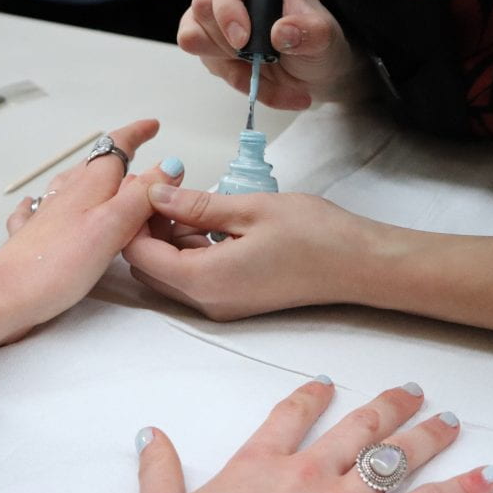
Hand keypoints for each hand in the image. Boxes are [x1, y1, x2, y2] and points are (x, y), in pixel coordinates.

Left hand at [0, 120, 185, 359]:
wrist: (4, 296)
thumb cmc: (59, 263)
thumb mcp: (111, 226)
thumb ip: (141, 195)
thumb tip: (169, 165)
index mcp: (89, 187)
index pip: (116, 148)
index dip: (135, 134)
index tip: (153, 126)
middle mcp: (67, 194)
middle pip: (96, 165)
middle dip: (120, 157)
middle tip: (141, 156)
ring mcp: (47, 215)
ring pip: (72, 184)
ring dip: (92, 176)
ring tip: (107, 180)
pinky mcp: (33, 238)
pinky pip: (41, 209)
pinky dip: (47, 201)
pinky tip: (38, 204)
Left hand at [122, 185, 400, 320]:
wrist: (358, 264)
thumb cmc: (315, 236)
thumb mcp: (249, 208)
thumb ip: (195, 205)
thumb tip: (154, 194)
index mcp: (205, 279)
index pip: (140, 254)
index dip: (134, 219)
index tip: (145, 187)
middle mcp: (207, 301)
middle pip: (149, 268)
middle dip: (148, 230)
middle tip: (167, 191)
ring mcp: (222, 305)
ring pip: (171, 272)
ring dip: (171, 239)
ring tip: (194, 202)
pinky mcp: (236, 300)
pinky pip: (195, 277)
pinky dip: (191, 249)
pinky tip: (213, 222)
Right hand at [136, 379, 492, 492]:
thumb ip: (160, 474)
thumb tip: (152, 435)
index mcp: (262, 468)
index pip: (289, 418)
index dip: (307, 396)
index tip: (323, 382)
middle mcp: (312, 478)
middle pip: (360, 431)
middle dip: (391, 409)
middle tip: (417, 394)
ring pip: (400, 466)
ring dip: (432, 445)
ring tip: (458, 428)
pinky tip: (485, 486)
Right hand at [178, 0, 372, 108]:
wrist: (312, 70)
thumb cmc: (316, 39)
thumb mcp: (324, 36)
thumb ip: (310, 32)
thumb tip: (282, 32)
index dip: (229, 7)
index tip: (243, 40)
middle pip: (203, 5)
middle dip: (228, 41)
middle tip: (262, 56)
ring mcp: (213, 8)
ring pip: (193, 34)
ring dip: (229, 61)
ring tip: (263, 64)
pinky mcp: (205, 37)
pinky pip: (204, 60)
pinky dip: (233, 76)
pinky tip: (256, 76)